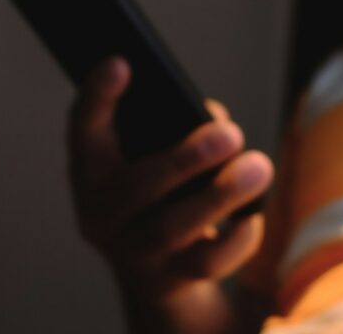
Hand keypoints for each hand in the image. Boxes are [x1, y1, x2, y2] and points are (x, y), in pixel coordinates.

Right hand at [67, 57, 272, 302]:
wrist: (157, 271)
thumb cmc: (164, 192)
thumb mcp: (157, 156)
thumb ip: (178, 130)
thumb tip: (213, 121)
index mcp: (93, 170)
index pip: (83, 130)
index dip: (97, 96)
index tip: (122, 62)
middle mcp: (102, 213)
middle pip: (137, 188)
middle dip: (186, 158)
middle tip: (232, 133)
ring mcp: (132, 252)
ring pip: (171, 229)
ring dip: (220, 196)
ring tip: (259, 168)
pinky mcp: (168, 280)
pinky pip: (204, 264)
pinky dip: (236, 240)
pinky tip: (254, 217)